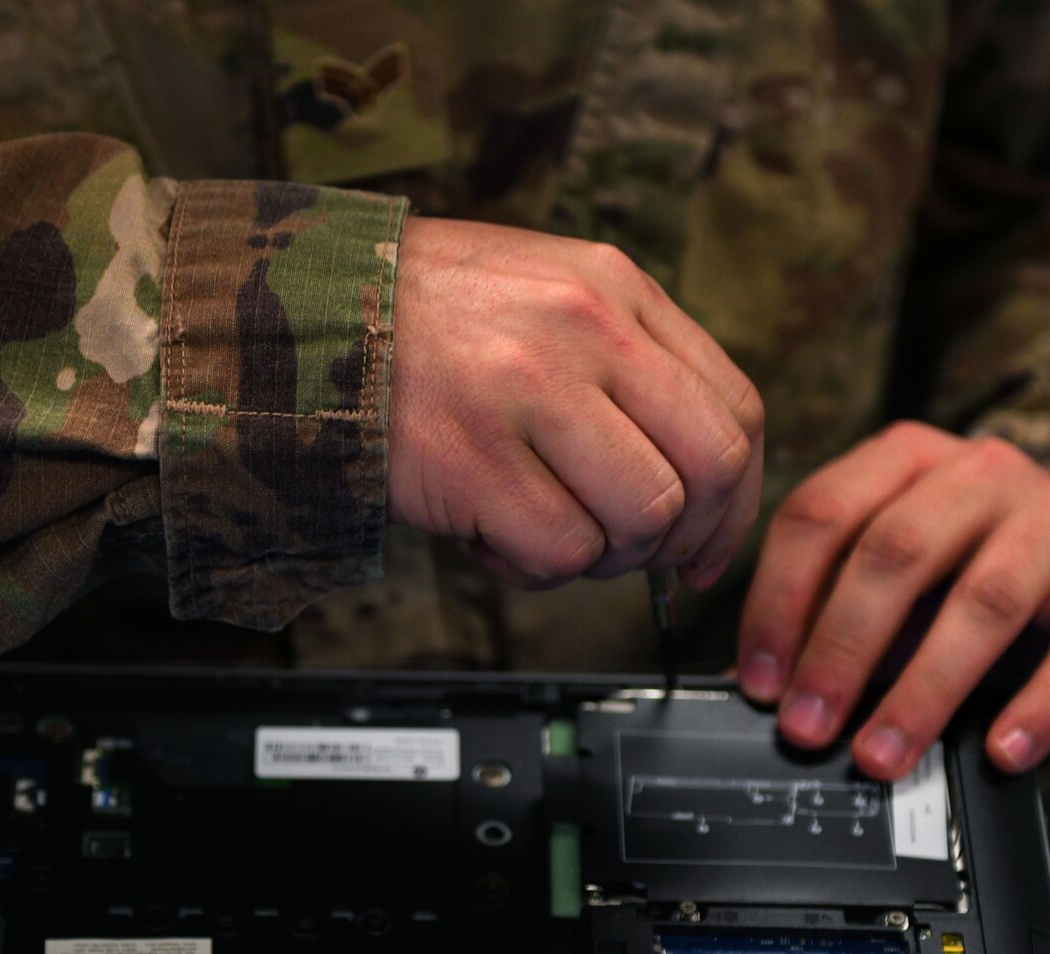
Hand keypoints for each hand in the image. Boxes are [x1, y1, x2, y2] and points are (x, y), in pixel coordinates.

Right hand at [387, 217, 762, 588]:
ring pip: (640, 518)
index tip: (707, 538)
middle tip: (644, 554)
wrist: (312, 313)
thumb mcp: (550, 295)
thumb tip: (698, 477)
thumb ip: (629, 363)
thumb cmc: (430, 319)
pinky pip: (558, 551)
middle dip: (687, 536)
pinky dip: (538, 568)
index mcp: (617, 289)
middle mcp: (586, 332)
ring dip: (609, 556)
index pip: (737, 410)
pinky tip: (497, 538)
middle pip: (707, 469)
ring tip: (556, 534)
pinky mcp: (474, 459)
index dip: (736, 497)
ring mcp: (529, 393)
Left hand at [736, 422, 1049, 777]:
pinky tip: (1002, 751)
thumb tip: (764, 686)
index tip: (762, 681)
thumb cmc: (967, 569)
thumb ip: (829, 611)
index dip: (779, 600)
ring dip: (924, 689)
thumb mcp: (893, 573)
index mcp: (905, 458)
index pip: (822, 514)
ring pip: (985, 601)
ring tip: (882, 754)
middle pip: (897, 552)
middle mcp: (983, 474)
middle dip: (842, 649)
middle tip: (807, 726)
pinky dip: (1042, 705)